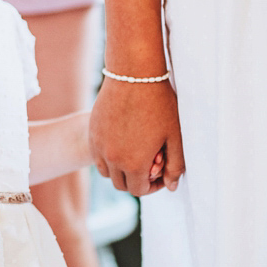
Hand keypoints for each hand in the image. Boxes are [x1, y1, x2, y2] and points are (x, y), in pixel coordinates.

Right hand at [90, 78, 183, 195]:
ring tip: (135, 154)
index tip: (161, 174)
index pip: (140, 190)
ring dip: (120, 170)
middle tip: (150, 164)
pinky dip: (108, 157)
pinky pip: (97, 156)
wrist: (133, 75)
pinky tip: (123, 141)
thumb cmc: (159, 104)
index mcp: (134, 163)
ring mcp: (99, 145)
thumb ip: (175, 166)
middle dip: (137, 180)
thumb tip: (171, 186)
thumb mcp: (175, 137)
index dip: (154, 187)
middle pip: (122, 184)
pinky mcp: (92, 132)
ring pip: (107, 172)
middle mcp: (112, 158)